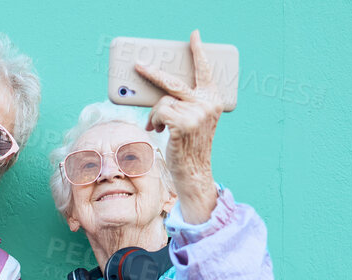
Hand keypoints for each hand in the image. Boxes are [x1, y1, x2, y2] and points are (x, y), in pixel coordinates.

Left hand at [135, 30, 222, 221]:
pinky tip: (157, 130)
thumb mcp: (193, 119)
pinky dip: (153, 121)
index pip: (205, 70)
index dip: (198, 52)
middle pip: (173, 81)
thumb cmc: (189, 146)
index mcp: (213, 100)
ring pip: (162, 101)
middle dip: (152, 73)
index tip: (193, 35)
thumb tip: (158, 89)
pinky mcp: (183, 123)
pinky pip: (158, 112)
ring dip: (154, 114)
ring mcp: (196, 113)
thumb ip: (185, 102)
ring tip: (157, 126)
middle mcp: (207, 104)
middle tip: (138, 65)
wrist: (194, 172)